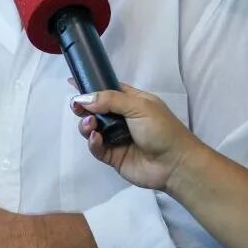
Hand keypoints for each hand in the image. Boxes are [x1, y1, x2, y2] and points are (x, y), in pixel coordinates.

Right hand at [70, 85, 203, 190]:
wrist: (175, 164)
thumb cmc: (162, 129)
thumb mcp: (139, 106)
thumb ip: (110, 100)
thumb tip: (83, 98)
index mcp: (131, 102)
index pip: (107, 90)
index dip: (91, 86)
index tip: (73, 82)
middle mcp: (122, 119)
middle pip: (95, 110)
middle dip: (83, 107)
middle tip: (76, 107)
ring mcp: (116, 138)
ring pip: (92, 129)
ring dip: (86, 125)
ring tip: (91, 124)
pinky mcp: (113, 156)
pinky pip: (96, 147)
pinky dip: (93, 142)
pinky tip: (96, 138)